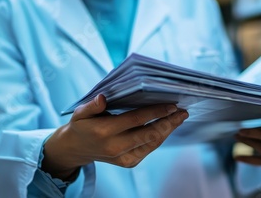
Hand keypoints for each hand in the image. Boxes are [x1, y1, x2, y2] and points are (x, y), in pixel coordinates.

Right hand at [41, 94, 187, 180]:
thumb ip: (92, 105)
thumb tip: (102, 98)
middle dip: (169, 122)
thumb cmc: (82, 125)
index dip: (156, 112)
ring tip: (180, 117)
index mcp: (104, 131)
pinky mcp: (129, 163)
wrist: (77, 149)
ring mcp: (123, 157)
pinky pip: (149, 148)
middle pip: (149, 134)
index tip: (171, 105)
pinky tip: (168, 126)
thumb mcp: (80, 113)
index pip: (136, 119)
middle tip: (183, 112)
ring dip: (168, 130)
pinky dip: (160, 137)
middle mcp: (115, 147)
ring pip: (152, 142)